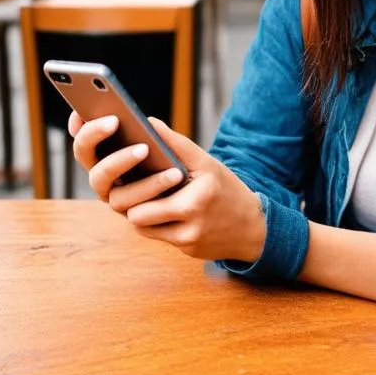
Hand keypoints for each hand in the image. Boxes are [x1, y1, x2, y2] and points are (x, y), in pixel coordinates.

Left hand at [68, 112, 266, 263]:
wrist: (253, 227)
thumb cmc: (224, 188)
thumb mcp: (206, 162)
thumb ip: (176, 143)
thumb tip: (148, 123)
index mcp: (195, 196)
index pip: (145, 193)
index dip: (130, 184)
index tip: (122, 173)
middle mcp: (191, 221)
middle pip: (136, 216)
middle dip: (130, 202)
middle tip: (128, 187)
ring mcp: (189, 239)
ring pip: (142, 228)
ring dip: (140, 214)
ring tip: (145, 197)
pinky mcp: (187, 251)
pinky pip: (158, 237)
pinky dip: (156, 224)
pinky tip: (163, 212)